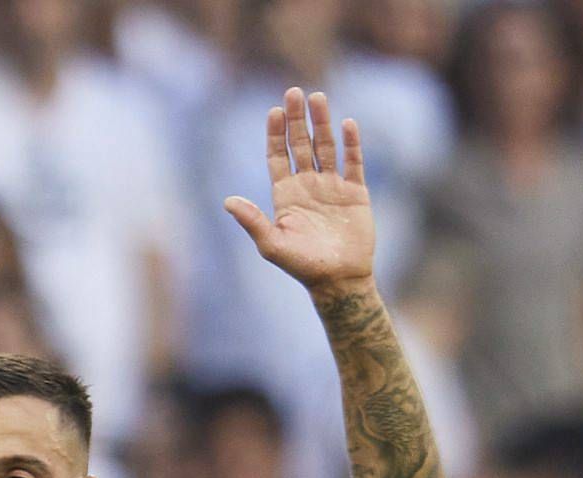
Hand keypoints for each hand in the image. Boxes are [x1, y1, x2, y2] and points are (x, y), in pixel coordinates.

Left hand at [225, 87, 377, 297]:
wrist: (339, 281)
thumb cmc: (303, 266)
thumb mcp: (272, 244)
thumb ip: (252, 221)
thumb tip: (227, 201)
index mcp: (285, 194)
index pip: (278, 156)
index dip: (275, 134)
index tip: (274, 112)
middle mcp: (307, 185)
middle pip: (300, 144)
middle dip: (297, 119)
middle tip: (294, 92)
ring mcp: (332, 187)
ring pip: (326, 147)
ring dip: (322, 123)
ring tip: (318, 98)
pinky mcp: (356, 193)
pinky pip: (353, 162)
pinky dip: (351, 143)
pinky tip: (347, 123)